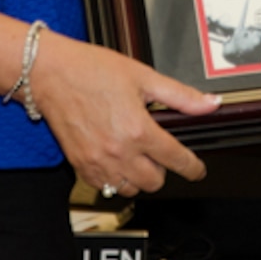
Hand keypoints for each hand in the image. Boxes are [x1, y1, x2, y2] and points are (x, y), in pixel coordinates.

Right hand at [30, 31, 218, 195]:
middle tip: (159, 151)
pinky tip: (116, 159)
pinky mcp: (80, 166)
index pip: (176, 160)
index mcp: (138, 129)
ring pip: (130, 189)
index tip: (196, 169)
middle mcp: (118, 151)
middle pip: (154, 181)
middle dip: (163, 169)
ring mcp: (97, 162)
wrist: (51, 73)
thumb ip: (180, 95)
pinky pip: (105, 188)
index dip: (192, 167)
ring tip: (137, 156)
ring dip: (139, 177)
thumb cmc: (92, 70)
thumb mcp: (143, 76)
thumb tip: (210, 103)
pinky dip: (115, 180)